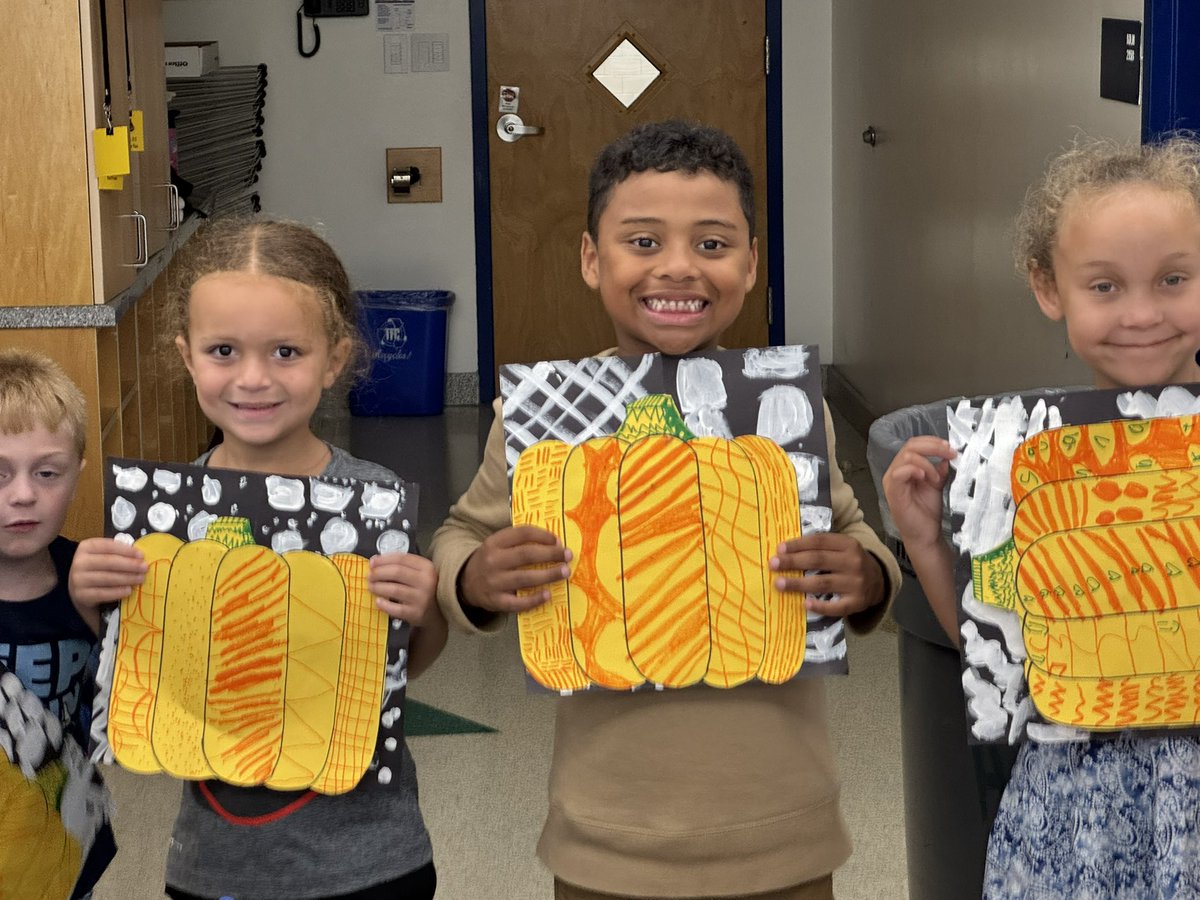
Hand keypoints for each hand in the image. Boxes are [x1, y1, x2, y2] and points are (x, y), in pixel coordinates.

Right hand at [69, 538, 147, 607]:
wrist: (80, 590)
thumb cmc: (97, 569)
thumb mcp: (103, 556)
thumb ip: (117, 553)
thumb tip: (139, 557)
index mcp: (86, 547)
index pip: (108, 546)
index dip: (126, 550)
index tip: (141, 555)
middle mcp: (79, 562)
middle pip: (109, 562)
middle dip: (130, 565)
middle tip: (145, 567)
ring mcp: (78, 579)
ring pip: (107, 578)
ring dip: (127, 578)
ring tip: (140, 578)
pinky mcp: (81, 595)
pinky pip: (102, 593)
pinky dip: (117, 592)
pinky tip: (129, 590)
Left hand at [368, 552, 441, 627]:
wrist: (437, 611)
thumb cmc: (422, 589)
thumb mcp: (419, 573)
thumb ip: (401, 565)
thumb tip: (375, 561)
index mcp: (426, 567)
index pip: (401, 558)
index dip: (383, 559)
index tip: (372, 562)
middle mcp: (426, 581)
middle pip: (396, 572)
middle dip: (378, 572)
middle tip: (369, 575)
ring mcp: (422, 598)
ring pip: (394, 589)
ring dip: (378, 587)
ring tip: (371, 586)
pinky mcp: (416, 613)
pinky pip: (396, 608)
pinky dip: (384, 604)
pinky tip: (378, 601)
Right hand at [458, 525, 570, 612]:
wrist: (465, 583)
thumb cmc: (491, 561)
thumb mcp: (498, 545)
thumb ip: (519, 542)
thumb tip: (554, 544)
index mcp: (494, 542)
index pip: (522, 533)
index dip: (542, 535)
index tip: (558, 540)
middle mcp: (493, 561)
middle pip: (526, 555)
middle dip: (550, 554)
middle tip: (568, 555)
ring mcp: (493, 582)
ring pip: (524, 578)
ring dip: (548, 575)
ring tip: (565, 572)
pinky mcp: (496, 601)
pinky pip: (517, 602)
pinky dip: (534, 599)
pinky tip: (548, 595)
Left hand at [771, 532, 885, 617]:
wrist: (879, 581)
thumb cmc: (850, 562)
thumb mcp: (842, 548)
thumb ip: (821, 547)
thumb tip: (785, 550)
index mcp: (848, 545)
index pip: (819, 542)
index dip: (798, 544)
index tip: (779, 549)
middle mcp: (853, 562)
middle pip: (818, 560)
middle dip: (793, 562)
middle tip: (773, 564)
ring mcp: (856, 584)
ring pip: (822, 583)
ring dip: (798, 584)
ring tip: (779, 584)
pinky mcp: (856, 603)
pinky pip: (836, 607)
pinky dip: (820, 606)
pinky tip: (804, 604)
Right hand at [881, 435, 955, 552]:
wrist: (925, 535)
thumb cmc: (927, 513)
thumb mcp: (937, 485)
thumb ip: (939, 470)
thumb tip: (946, 456)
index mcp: (904, 468)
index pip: (914, 445)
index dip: (933, 442)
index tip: (950, 448)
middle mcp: (895, 472)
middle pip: (910, 446)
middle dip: (933, 447)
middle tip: (949, 453)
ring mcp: (892, 482)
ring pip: (906, 456)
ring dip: (927, 463)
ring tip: (937, 478)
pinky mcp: (893, 493)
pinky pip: (899, 472)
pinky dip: (915, 470)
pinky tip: (926, 477)